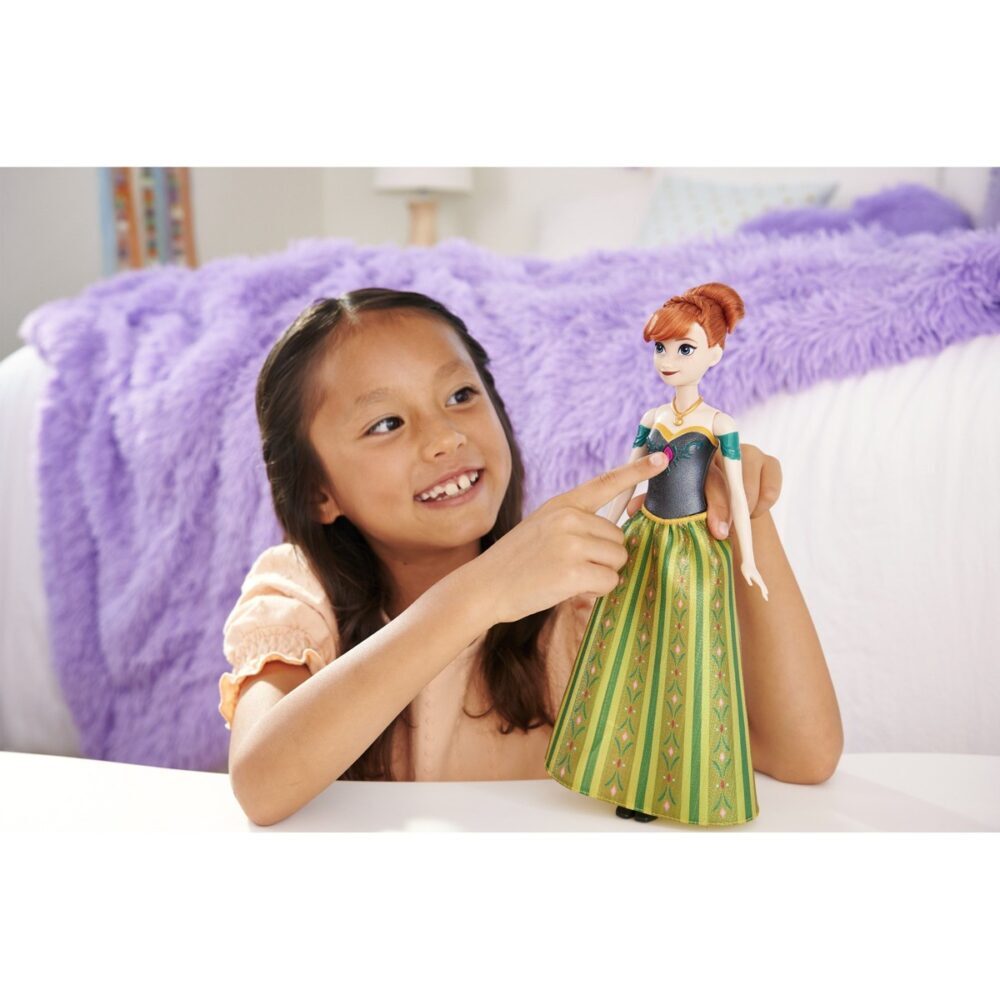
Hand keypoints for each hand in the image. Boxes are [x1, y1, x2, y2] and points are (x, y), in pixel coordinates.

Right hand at [474, 452, 667, 623]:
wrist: (484, 586)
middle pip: (619, 537)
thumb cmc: (516, 562)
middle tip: (571, 565)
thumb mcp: (543, 527)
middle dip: (604, 556)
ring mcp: (571, 543)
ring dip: (601, 574)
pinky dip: (596, 591)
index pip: (606, 483)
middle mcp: (569, 518)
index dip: (637, 471)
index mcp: (562, 504)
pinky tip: (568, 589)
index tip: (662, 459)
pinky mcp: (573, 571)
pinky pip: (609, 581)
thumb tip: (618, 531)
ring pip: (618, 559)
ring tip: (567, 576)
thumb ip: (576, 522)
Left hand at [624, 442, 780, 539]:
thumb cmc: (696, 506)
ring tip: (743, 521)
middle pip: (724, 469)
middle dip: (724, 503)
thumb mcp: (677, 507)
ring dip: (747, 498)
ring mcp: (746, 454)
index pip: (698, 468)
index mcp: (694, 459)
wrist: (730, 514)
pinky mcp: (769, 464)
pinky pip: (773, 474)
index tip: (710, 524)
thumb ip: (658, 504)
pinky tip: (757, 513)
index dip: (706, 497)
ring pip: (750, 467)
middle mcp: (719, 452)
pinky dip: (767, 494)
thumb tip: (632, 510)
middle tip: (721, 532)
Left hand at [741, 560, 768, 600]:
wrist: (747, 562)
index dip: (763, 591)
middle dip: (764, 593)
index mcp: (757, 578)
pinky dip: (763, 588)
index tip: (765, 595)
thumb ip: (747, 579)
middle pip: (763, 587)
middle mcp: (759, 578)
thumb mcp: (745, 574)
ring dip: (764, 591)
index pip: (761, 586)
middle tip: (766, 599)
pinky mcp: (757, 577)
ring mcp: (759, 578)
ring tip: (765, 596)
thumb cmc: (745, 568)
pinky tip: (763, 591)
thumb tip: (751, 584)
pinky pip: (761, 584)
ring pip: (763, 585)